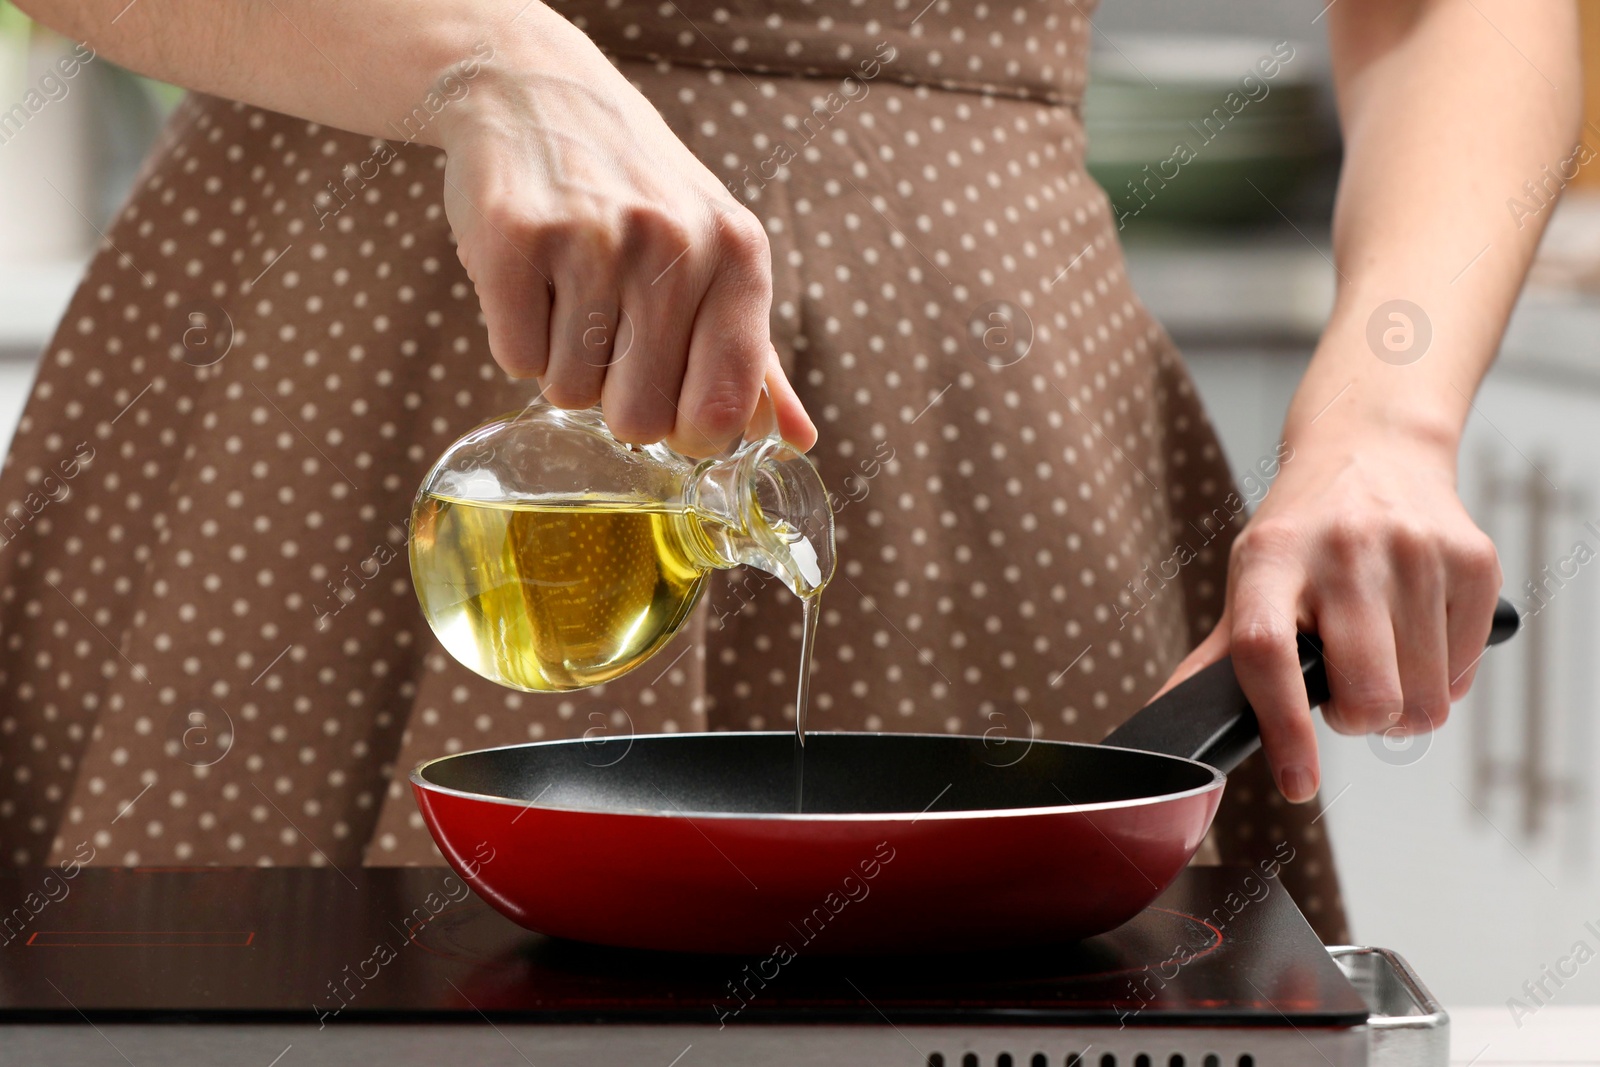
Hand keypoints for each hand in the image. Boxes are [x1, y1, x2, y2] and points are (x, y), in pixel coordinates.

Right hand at [434, 28, 813, 455]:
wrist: (538, 89)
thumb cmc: (640, 193)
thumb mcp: (715, 255)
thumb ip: (754, 358)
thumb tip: (798, 442)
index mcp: (738, 254)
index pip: (722, 409)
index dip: (688, 431)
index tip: (670, 402)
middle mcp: (674, 243)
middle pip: (639, 419)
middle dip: (615, 398)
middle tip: (609, 334)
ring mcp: (593, 238)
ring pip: (569, 394)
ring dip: (562, 364)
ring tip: (569, 292)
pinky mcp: (517, 238)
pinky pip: (515, 359)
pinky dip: (517, 338)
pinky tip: (532, 280)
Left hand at [1156, 421, 1501, 802]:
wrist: (1373, 449)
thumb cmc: (1302, 532)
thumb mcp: (1250, 578)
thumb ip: (1215, 660)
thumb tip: (1168, 723)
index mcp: (1270, 556)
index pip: (1267, 651)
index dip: (1284, 728)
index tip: (1297, 781)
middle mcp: (1344, 548)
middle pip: (1366, 692)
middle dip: (1358, 720)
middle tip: (1346, 693)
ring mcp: (1414, 550)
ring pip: (1422, 699)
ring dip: (1401, 704)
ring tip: (1380, 662)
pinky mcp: (1472, 560)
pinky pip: (1463, 673)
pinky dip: (1440, 679)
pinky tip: (1417, 640)